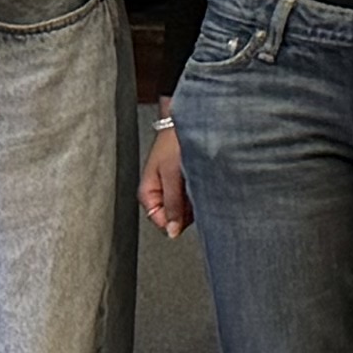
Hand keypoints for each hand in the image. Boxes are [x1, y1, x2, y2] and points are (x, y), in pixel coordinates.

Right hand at [139, 119, 191, 234]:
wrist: (188, 120)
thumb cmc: (174, 142)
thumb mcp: (172, 175)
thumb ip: (172, 204)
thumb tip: (172, 232)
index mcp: (147, 193)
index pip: (159, 221)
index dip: (174, 221)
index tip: (188, 212)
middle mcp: (159, 193)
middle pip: (174, 217)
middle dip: (187, 210)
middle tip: (195, 190)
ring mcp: (172, 188)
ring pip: (185, 209)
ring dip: (194, 200)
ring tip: (199, 180)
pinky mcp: (185, 183)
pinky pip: (192, 198)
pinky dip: (199, 192)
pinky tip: (204, 179)